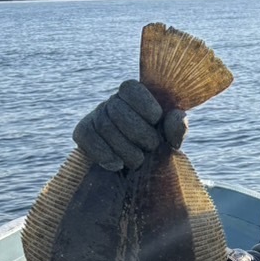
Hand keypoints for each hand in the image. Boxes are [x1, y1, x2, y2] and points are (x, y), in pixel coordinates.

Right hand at [72, 79, 187, 170]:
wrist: (133, 171)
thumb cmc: (154, 147)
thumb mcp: (169, 137)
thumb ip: (176, 127)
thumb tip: (177, 119)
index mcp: (133, 95)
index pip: (131, 88)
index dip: (145, 105)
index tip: (156, 121)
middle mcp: (112, 101)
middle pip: (118, 110)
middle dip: (138, 132)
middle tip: (150, 147)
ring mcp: (95, 115)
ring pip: (104, 125)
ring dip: (124, 148)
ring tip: (137, 161)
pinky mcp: (82, 132)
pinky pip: (87, 137)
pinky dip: (103, 153)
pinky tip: (117, 165)